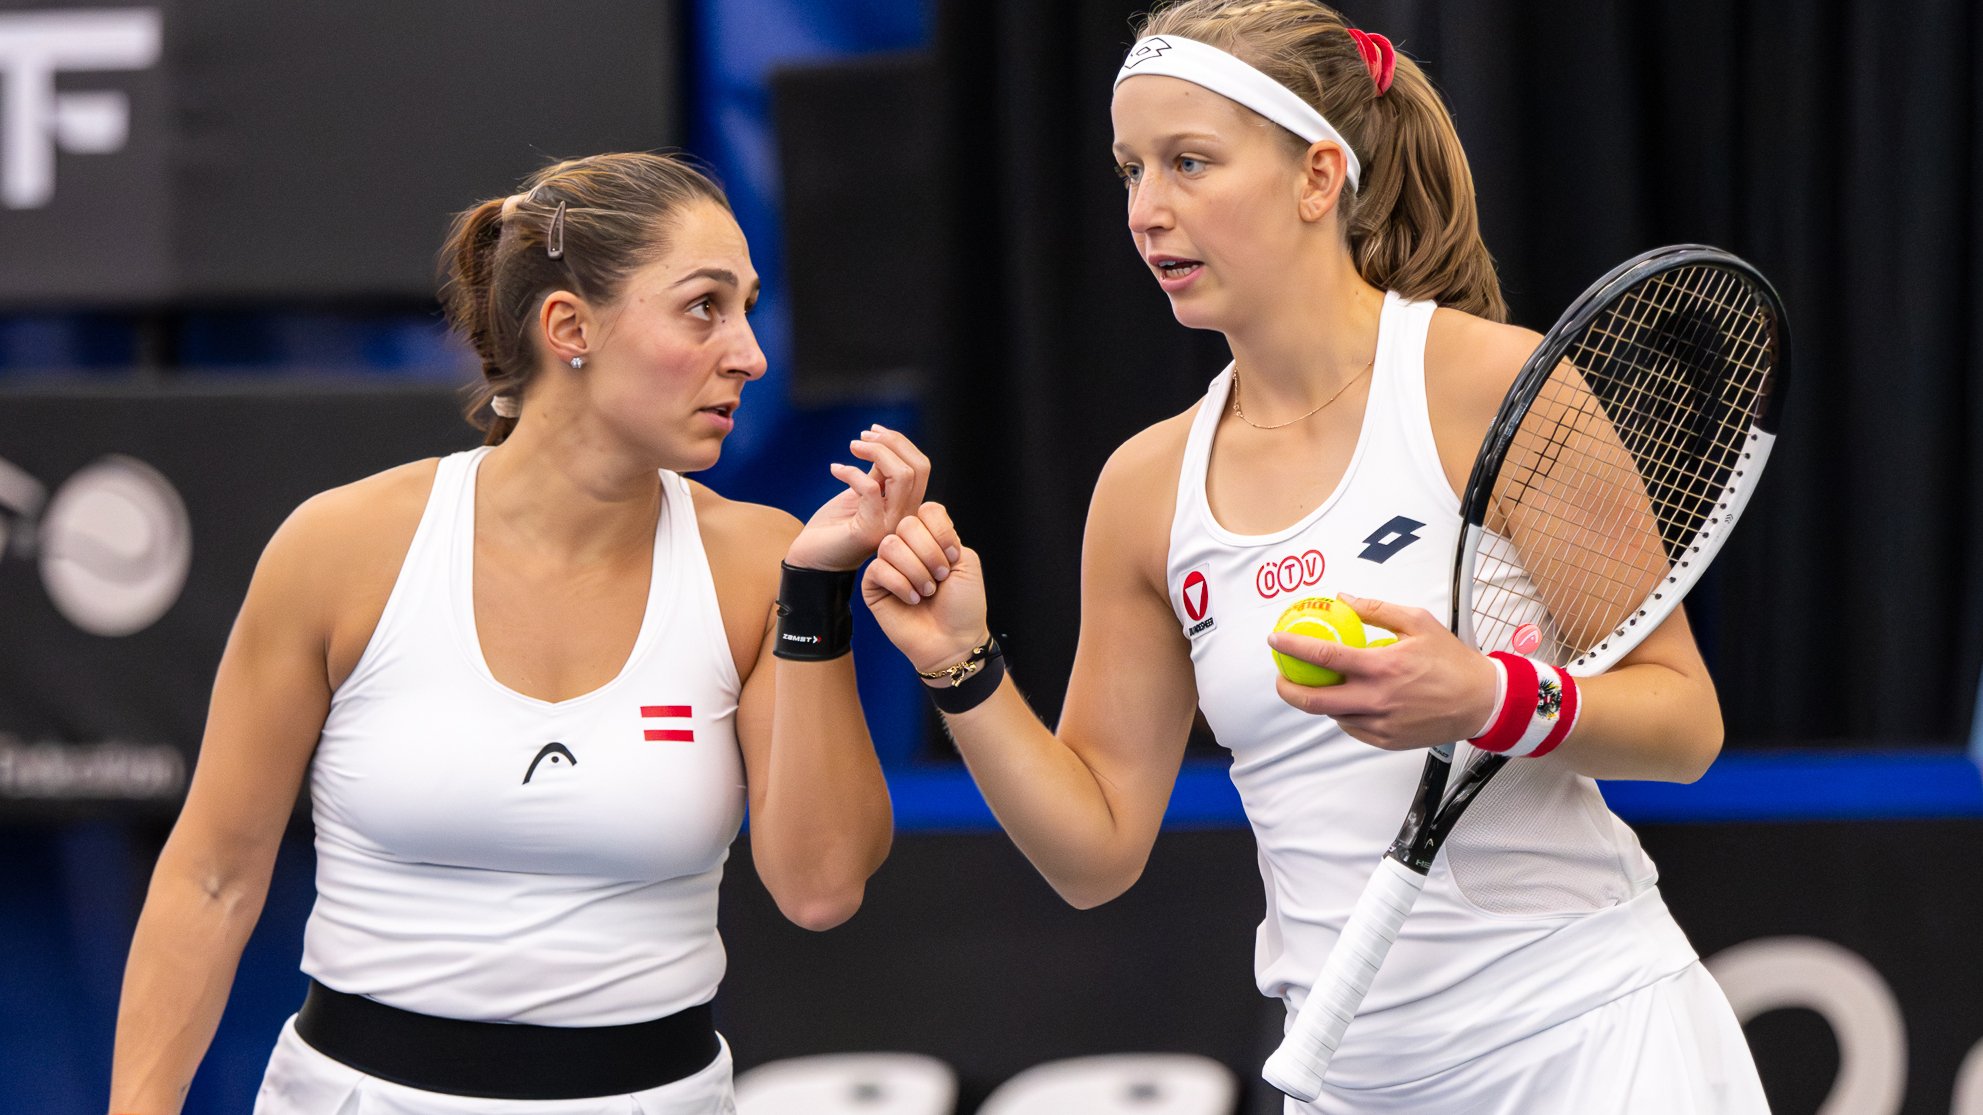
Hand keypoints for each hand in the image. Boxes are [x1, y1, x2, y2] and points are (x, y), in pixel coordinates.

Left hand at [784, 424, 931, 571]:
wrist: (813, 559)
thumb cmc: (835, 526)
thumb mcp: (863, 493)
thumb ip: (880, 474)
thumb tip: (884, 445)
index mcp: (907, 506)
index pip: (921, 467)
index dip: (900, 442)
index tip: (874, 431)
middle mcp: (905, 518)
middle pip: (918, 468)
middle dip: (891, 442)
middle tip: (862, 436)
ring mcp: (890, 527)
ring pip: (902, 476)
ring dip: (876, 452)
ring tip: (853, 447)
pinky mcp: (870, 532)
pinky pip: (870, 489)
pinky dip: (851, 472)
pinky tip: (834, 470)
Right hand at [860, 503, 985, 674]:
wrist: (953, 640)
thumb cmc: (962, 605)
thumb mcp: (966, 562)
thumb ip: (946, 535)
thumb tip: (916, 527)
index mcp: (931, 538)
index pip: (928, 510)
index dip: (941, 531)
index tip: (953, 557)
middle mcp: (908, 547)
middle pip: (907, 525)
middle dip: (929, 553)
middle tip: (940, 578)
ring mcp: (889, 565)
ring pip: (890, 545)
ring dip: (915, 571)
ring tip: (927, 592)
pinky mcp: (874, 585)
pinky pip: (878, 569)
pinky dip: (900, 584)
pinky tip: (912, 600)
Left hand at [1265, 592, 1499, 749]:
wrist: (1481, 701)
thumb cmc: (1451, 660)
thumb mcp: (1418, 622)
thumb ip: (1376, 609)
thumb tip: (1342, 599)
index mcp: (1382, 666)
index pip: (1324, 657)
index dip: (1293, 648)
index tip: (1276, 640)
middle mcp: (1377, 699)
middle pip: (1314, 700)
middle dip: (1287, 688)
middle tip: (1281, 676)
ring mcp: (1380, 723)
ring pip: (1332, 715)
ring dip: (1317, 700)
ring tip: (1314, 685)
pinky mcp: (1386, 740)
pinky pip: (1351, 728)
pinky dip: (1342, 714)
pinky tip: (1345, 701)